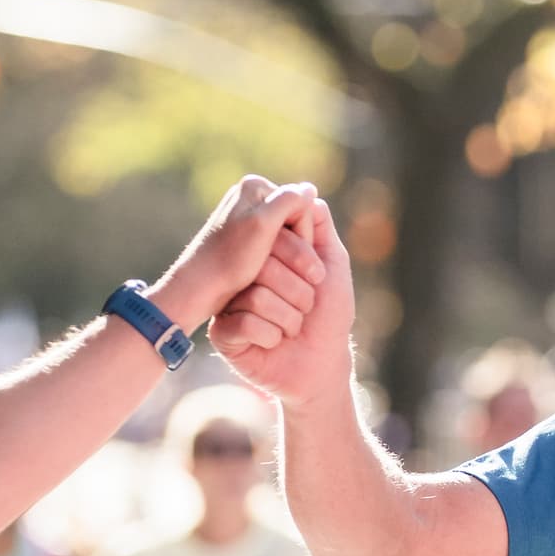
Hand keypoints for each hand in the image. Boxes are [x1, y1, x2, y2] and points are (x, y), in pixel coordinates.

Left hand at [151, 178, 314, 331]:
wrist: (199, 286)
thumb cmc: (230, 258)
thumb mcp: (262, 225)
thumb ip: (289, 200)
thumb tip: (310, 189)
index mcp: (255, 186)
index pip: (301, 207)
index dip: (304, 235)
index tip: (294, 260)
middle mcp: (250, 196)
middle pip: (294, 219)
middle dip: (296, 244)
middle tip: (290, 270)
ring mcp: (247, 216)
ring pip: (286, 234)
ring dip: (288, 255)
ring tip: (279, 273)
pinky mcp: (244, 236)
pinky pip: (274, 244)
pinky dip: (276, 259)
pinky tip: (268, 273)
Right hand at [215, 196, 360, 409]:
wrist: (322, 364)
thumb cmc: (329, 315)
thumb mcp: (332, 265)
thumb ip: (319, 227)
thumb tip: (306, 191)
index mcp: (263, 257)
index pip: (272, 237)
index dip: (301, 257)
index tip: (318, 277)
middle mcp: (242, 276)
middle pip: (263, 266)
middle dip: (299, 292)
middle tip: (307, 308)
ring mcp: (229, 304)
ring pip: (257, 296)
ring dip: (289, 318)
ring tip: (292, 327)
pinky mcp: (223, 333)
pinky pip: (245, 323)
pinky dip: (271, 335)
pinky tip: (274, 343)